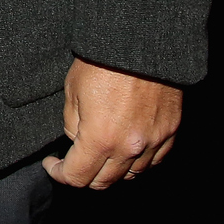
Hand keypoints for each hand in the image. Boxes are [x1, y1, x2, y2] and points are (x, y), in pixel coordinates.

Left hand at [41, 57, 181, 189]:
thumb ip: (72, 124)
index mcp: (100, 138)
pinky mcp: (171, 132)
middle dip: (84, 176)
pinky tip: (126, 148)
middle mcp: (130, 147)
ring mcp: (154, 142)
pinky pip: (154, 160)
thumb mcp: (71, 91)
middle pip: (104, 181)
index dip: (60, 173)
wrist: (141, 42)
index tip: (52, 164)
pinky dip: (138, 161)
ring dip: (112, 170)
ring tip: (100, 155)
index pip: (77, 177)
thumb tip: (77, 141)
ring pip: (131, 175)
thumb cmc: (101, 61)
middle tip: (73, 162)